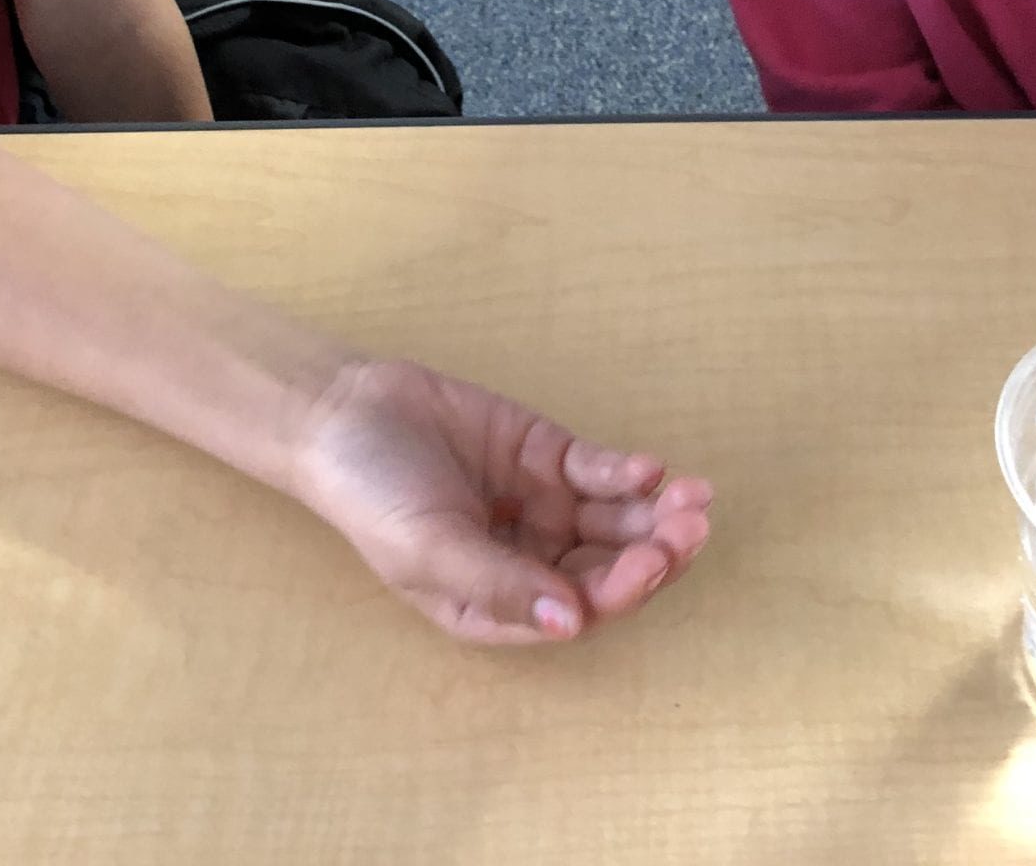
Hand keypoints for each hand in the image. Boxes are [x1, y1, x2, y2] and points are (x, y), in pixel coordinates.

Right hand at [289, 357, 712, 646]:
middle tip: (690, 529)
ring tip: (693, 497)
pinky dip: (625, 472)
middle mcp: (530, 562)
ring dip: (655, 514)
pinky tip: (648, 468)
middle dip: (655, 553)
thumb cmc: (373, 494)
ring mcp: (541, 505)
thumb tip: (572, 624)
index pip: (579, 609)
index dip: (620, 591)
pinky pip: (596, 470)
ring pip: (615, 520)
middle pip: (609, 567)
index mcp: (500, 605)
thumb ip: (500, 585)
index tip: (649, 563)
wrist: (343, 411)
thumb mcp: (429, 549)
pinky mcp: (544, 453)